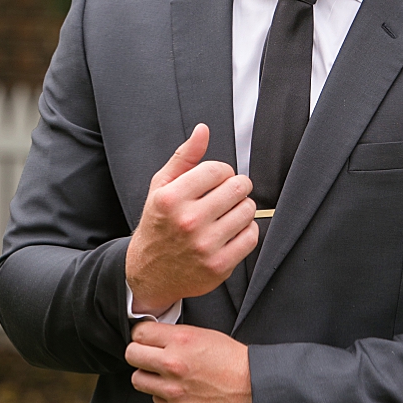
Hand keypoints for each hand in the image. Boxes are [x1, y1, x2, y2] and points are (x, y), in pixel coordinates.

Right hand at [126, 123, 257, 313]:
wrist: (150, 272)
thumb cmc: (158, 225)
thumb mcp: (161, 187)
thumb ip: (184, 158)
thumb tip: (203, 130)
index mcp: (171, 198)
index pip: (218, 169)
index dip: (222, 172)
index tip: (216, 181)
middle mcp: (188, 221)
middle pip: (238, 188)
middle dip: (236, 187)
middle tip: (226, 195)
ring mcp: (205, 245)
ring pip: (248, 210)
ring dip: (242, 209)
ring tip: (227, 214)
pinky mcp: (219, 265)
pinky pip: (251, 236)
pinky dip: (246, 231)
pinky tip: (231, 231)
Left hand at [126, 321, 252, 402]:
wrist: (258, 394)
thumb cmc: (237, 364)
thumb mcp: (206, 336)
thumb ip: (176, 337)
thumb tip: (154, 337)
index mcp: (181, 341)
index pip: (139, 333)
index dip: (142, 335)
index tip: (145, 339)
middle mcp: (173, 365)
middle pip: (131, 355)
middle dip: (138, 354)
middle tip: (148, 356)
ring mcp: (173, 392)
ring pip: (138, 379)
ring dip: (148, 377)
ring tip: (164, 376)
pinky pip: (155, 402)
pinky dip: (163, 397)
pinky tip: (180, 393)